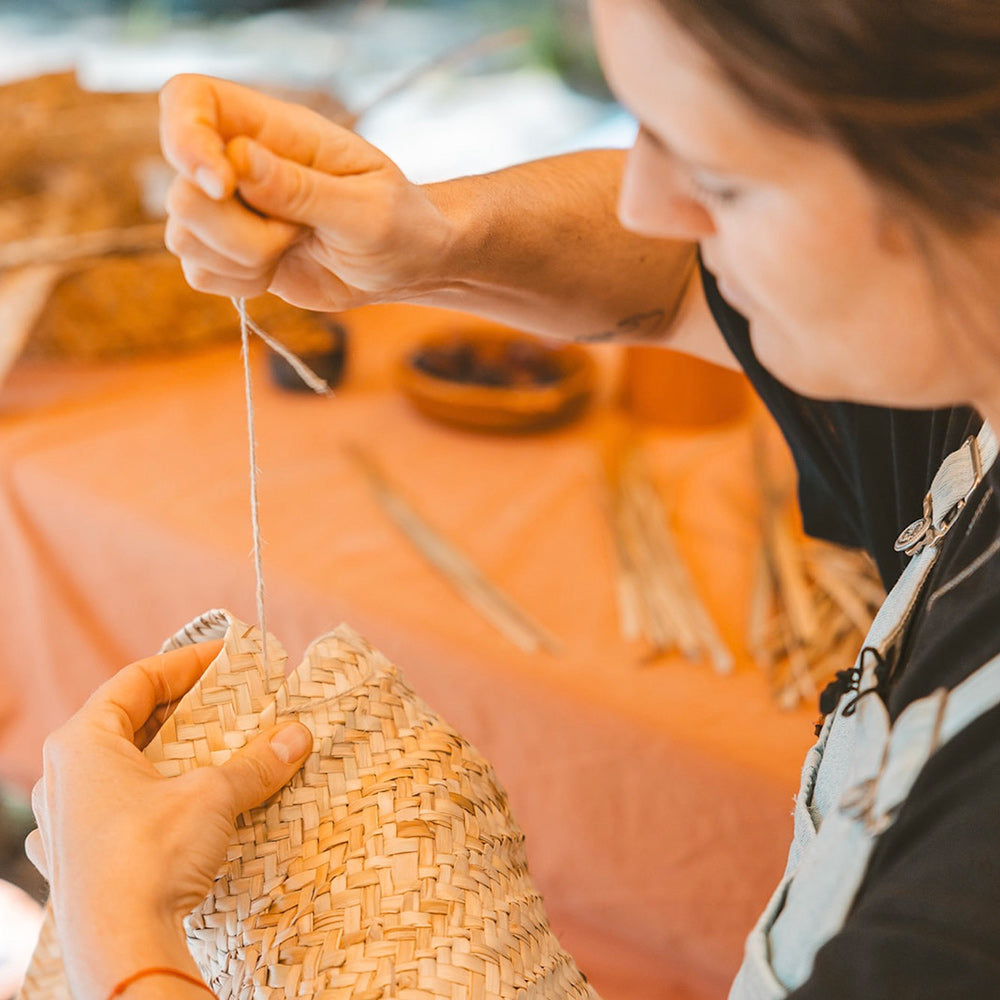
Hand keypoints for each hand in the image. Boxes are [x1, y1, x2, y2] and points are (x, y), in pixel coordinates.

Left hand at [25, 641, 311, 999]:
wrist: (120, 947)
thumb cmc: (149, 857)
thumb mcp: (213, 794)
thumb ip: (255, 761)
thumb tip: (297, 736)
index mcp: (82, 743)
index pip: (137, 680)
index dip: (186, 664)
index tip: (227, 657)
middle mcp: (64, 777)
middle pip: (130, 722)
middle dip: (186, 710)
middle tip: (232, 702)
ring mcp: (67, 822)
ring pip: (124, 768)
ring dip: (173, 755)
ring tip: (219, 750)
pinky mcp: (81, 860)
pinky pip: (122, 809)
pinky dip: (159, 797)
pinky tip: (185, 806)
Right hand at [159, 74, 455, 310]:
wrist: (406, 265)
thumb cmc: (400, 223)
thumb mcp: (368, 209)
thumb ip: (303, 189)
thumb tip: (238, 160)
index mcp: (273, 128)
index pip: (187, 99)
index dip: (183, 137)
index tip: (222, 184)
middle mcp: (238, 162)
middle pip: (178, 190)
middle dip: (234, 231)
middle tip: (296, 232)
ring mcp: (230, 209)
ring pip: (183, 236)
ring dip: (242, 259)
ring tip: (293, 247)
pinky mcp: (229, 252)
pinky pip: (200, 273)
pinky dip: (239, 283)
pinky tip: (278, 271)